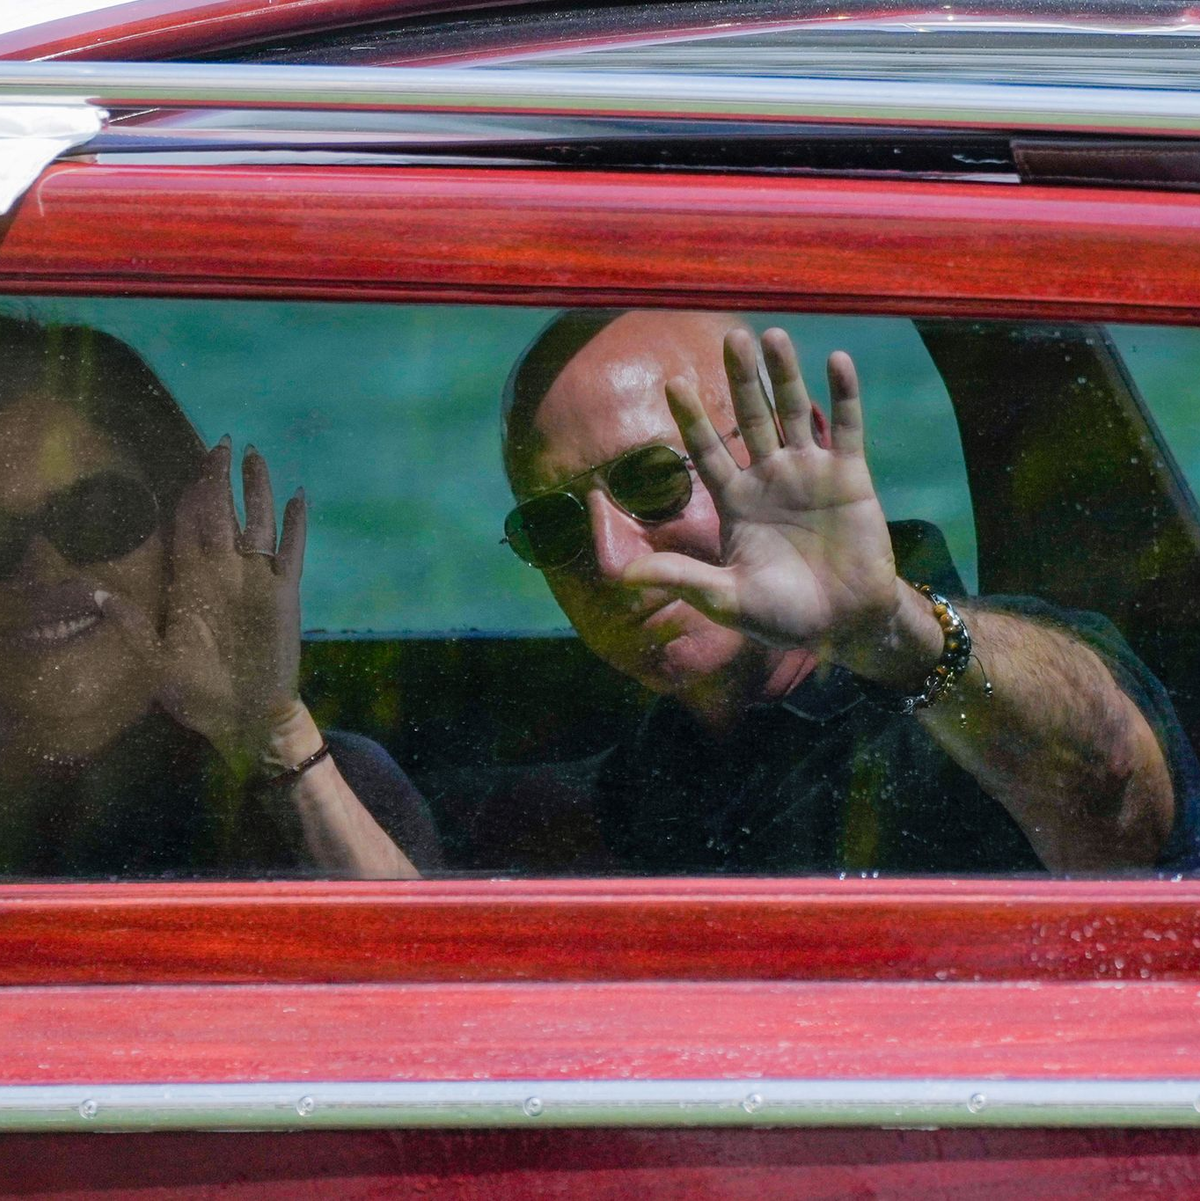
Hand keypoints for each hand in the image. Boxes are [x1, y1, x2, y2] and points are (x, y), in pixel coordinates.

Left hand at [99, 436, 307, 765]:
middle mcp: (223, 573)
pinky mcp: (283, 594)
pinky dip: (295, 525)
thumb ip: (133, 627)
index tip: (190, 464)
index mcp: (191, 582)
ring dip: (257, 489)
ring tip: (255, 457)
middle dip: (220, 477)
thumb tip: (98, 596)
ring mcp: (256, 581)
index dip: (188, 492)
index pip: (188, 523)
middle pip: (221, 512)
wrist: (245, 717)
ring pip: (257, 523)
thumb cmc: (198, 694)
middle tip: (222, 443)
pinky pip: (291, 551)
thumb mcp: (155, 663)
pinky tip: (298, 497)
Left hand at [623, 328, 900, 657]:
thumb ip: (682, 578)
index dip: (692, 419)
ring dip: (785, 375)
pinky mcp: (850, 477)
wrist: (844, 625)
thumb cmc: (783, 617)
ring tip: (773, 336)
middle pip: (750, 418)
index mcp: (736, 502)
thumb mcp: (727, 599)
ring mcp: (810, 473)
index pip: (707, 452)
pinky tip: (836, 360)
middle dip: (740, 380)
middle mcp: (769, 479)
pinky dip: (844, 395)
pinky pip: (847, 428)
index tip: (674, 382)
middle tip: (731, 337)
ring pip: (795, 412)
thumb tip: (622, 578)